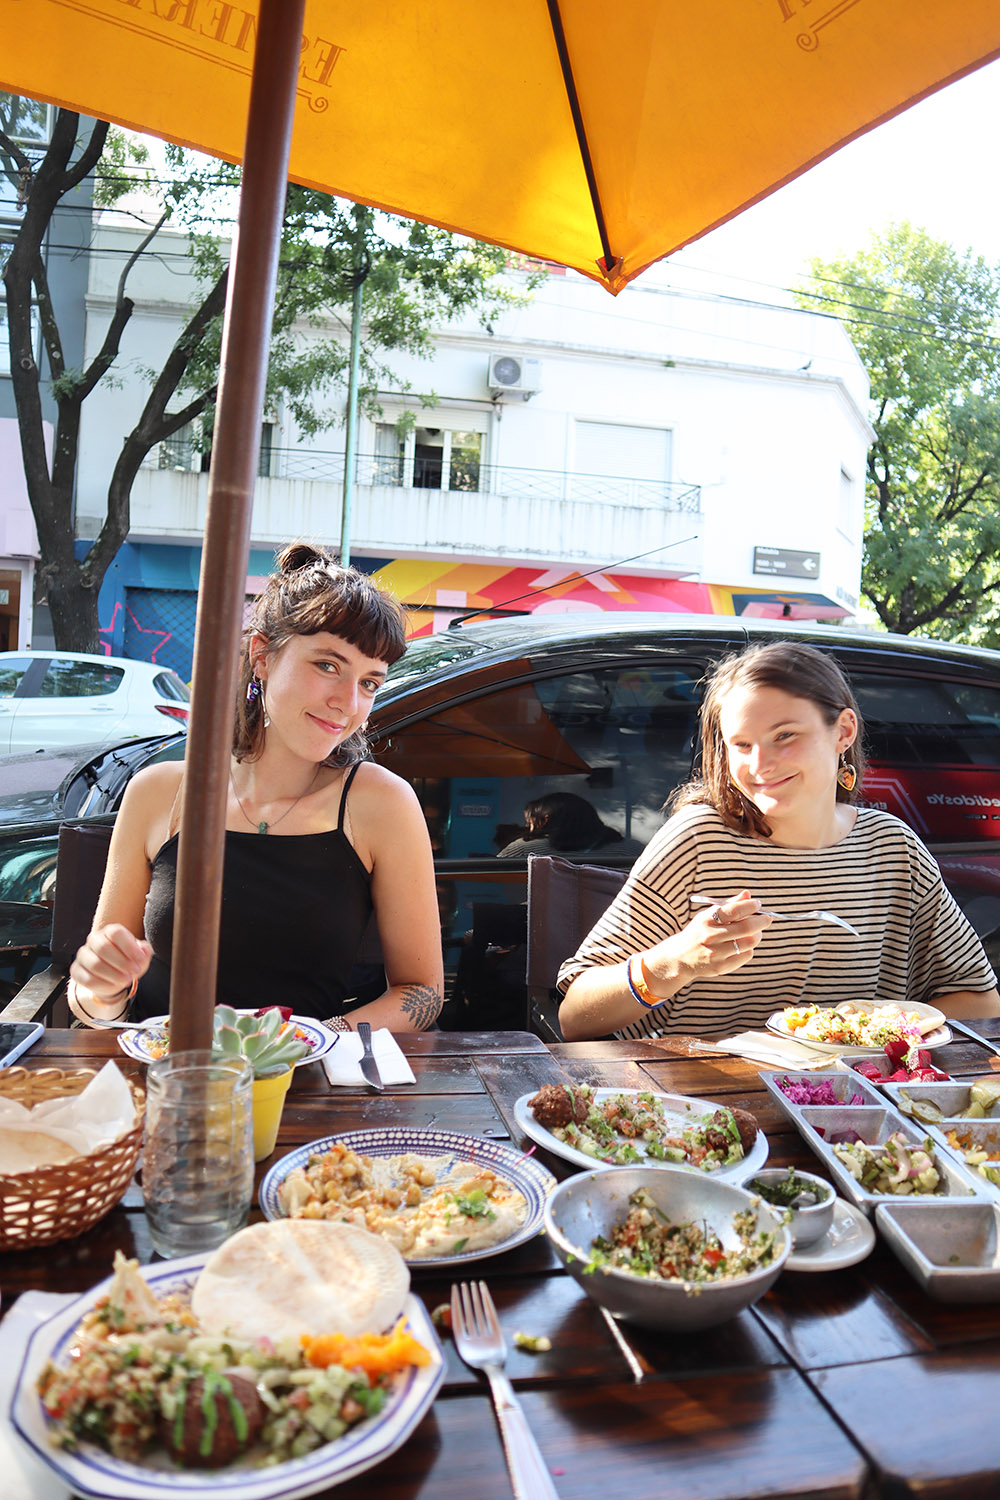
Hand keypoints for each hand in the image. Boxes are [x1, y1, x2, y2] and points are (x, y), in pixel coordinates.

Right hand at [70, 923, 151, 1006]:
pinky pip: (87, 979)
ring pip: (95, 964)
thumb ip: (144, 951)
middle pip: (103, 947)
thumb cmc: (127, 962)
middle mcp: (94, 940)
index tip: (141, 958)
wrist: (113, 977)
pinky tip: (114, 985)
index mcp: (109, 932)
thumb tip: (145, 950)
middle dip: (122, 962)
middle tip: (135, 971)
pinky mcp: (76, 971)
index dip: (129, 946)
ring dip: (114, 974)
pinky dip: (103, 985)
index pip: (116, 933)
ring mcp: (83, 955)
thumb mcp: (139, 956)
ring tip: (126, 979)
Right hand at [643, 889, 772, 991]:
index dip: (749, 906)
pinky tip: (744, 945)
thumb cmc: (699, 932)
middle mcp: (710, 937)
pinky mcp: (721, 967)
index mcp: (706, 921)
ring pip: (749, 943)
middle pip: (746, 927)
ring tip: (756, 932)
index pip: (734, 911)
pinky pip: (746, 955)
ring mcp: (716, 953)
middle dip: (761, 921)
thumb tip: (747, 894)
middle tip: (767, 918)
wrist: (680, 957)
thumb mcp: (708, 916)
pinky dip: (749, 948)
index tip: (758, 903)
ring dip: (757, 935)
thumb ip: (728, 905)